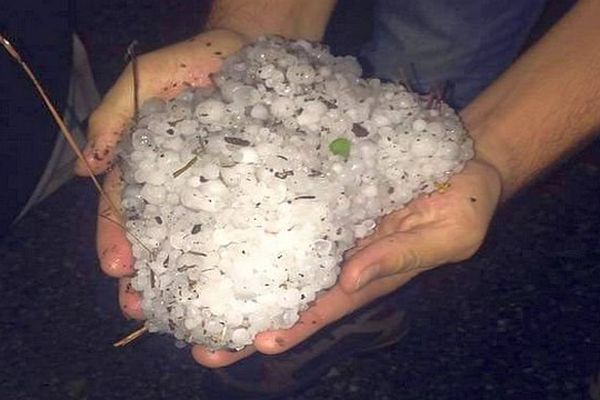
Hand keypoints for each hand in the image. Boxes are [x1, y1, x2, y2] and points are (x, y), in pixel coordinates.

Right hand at [76, 30, 245, 328]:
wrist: (250, 51)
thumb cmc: (193, 62)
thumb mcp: (144, 80)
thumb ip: (113, 117)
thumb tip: (86, 167)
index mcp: (142, 165)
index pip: (120, 208)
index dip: (114, 238)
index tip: (115, 267)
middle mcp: (173, 186)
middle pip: (152, 235)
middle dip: (142, 273)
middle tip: (139, 306)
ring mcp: (211, 190)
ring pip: (190, 240)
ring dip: (180, 277)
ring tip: (176, 310)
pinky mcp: (245, 189)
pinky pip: (234, 224)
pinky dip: (227, 255)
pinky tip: (228, 282)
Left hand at [192, 159, 501, 366]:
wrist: (462, 159)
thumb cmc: (464, 202)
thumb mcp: (449, 234)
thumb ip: (402, 257)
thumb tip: (352, 278)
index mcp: (372, 274)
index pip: (327, 306)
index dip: (294, 326)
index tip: (255, 342)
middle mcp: (343, 258)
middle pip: (292, 295)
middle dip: (249, 323)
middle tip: (201, 346)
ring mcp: (330, 230)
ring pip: (281, 261)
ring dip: (239, 280)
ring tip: (191, 301)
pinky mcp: (325, 200)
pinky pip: (287, 218)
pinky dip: (256, 230)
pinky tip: (219, 236)